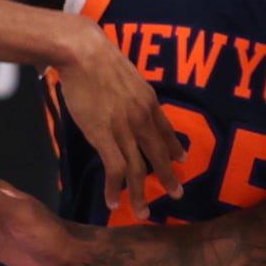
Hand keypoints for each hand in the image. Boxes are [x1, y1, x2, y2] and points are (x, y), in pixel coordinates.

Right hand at [58, 17, 184, 219]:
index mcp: (149, 101)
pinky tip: (114, 202)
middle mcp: (142, 119)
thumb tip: (123, 95)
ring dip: (141, 194)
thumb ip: (129, 91)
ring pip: (139, 170)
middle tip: (177, 194)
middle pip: (159, 155)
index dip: (174, 147)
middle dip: (169, 178)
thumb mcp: (126, 73)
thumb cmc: (99, 56)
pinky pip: (115, 169)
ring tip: (144, 213)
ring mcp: (125, 129)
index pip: (165, 130)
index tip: (181, 160)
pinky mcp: (104, 136)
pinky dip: (115, 188)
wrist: (84, 52)